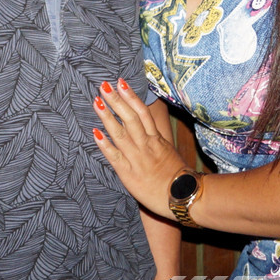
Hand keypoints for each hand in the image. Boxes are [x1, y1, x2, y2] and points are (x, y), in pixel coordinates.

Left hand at [92, 79, 189, 220]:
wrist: (185, 198)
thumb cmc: (178, 177)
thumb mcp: (168, 152)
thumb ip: (156, 140)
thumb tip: (146, 128)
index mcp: (156, 139)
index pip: (142, 112)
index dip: (131, 96)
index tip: (120, 82)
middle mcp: (146, 145)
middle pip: (130, 118)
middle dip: (116, 100)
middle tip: (103, 85)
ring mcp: (137, 158)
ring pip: (121, 133)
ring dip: (108, 116)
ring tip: (97, 102)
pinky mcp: (129, 174)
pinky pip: (115, 156)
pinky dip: (105, 144)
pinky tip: (95, 133)